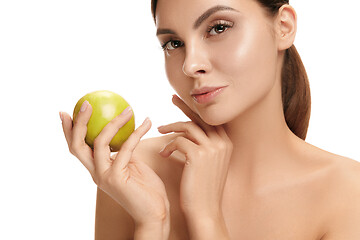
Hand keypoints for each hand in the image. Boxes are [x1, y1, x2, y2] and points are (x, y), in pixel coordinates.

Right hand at [60, 102, 169, 229]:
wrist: (154, 212)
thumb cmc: (146, 188)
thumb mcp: (131, 164)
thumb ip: (123, 150)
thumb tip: (123, 129)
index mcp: (97, 169)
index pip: (78, 148)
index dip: (69, 130)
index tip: (67, 111)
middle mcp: (96, 173)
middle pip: (77, 145)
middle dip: (78, 123)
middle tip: (85, 103)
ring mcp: (104, 176)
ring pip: (99, 142)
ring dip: (113, 122)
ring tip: (128, 109)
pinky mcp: (117, 178)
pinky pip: (126, 148)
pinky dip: (136, 133)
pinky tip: (147, 122)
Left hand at [157, 95, 232, 220]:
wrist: (205, 210)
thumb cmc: (203, 188)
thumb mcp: (209, 163)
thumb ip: (204, 146)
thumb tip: (188, 134)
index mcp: (226, 143)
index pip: (209, 120)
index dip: (196, 110)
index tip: (184, 102)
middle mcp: (222, 142)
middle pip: (200, 117)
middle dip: (185, 106)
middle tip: (173, 97)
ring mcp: (212, 148)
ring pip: (187, 126)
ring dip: (171, 127)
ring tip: (160, 130)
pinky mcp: (198, 155)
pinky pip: (178, 141)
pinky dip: (169, 146)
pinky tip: (164, 154)